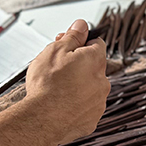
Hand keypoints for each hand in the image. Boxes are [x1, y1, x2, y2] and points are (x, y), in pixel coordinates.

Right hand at [22, 19, 109, 145]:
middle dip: (77, 65)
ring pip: (89, 88)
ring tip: (56, 89)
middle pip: (92, 67)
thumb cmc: (47, 84)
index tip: (67, 46)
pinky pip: (85, 107)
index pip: (96, 43)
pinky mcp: (92, 120)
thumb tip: (82, 25)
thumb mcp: (56, 50)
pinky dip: (75, 105)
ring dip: (77, 85)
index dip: (80, 43)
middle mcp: (103, 81)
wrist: (42, 119)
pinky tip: (60, 105)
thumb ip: (73, 36)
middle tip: (56, 68)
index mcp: (95, 61)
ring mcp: (99, 102)